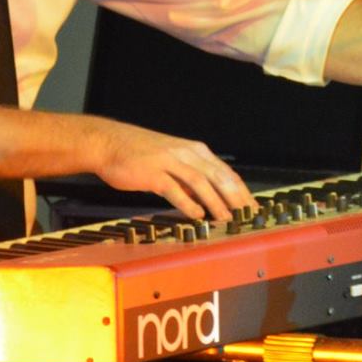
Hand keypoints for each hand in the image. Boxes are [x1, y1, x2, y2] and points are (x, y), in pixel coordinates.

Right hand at [89, 120, 257, 221]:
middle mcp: (186, 153)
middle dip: (236, 198)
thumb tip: (208, 199)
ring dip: (216, 202)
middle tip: (248, 217)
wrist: (108, 142)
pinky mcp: (153, 173)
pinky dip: (188, 203)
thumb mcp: (172, 159)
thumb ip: (190, 177)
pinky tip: (197, 216)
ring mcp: (169, 161)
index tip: (253, 208)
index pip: (225, 172)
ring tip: (227, 219)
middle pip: (218, 177)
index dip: (241, 191)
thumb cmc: (139, 153)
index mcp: (194, 150)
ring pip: (200, 182)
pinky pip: (174, 189)